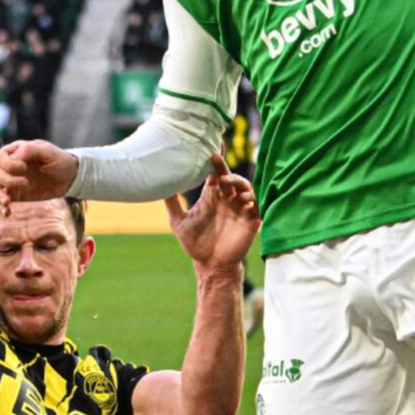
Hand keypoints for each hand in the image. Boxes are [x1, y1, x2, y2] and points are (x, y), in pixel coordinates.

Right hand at [0, 139, 78, 205]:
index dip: (9, 164)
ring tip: (7, 202)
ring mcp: (11, 180)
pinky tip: (7, 213)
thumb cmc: (59, 160)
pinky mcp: (15, 195)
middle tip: (25, 183)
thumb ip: (30, 150)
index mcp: (16, 151)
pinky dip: (1, 207)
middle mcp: (10, 165)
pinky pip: (1, 201)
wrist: (69, 178)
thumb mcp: (48, 152)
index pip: (0, 157)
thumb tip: (13, 157)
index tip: (24, 168)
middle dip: (6, 179)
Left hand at [164, 156, 258, 271]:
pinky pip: (256, 205)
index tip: (210, 149)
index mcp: (211, 196)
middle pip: (229, 177)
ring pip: (245, 187)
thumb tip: (157, 184)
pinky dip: (253, 198)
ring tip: (227, 182)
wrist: (210, 265)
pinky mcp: (250, 220)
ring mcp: (239, 209)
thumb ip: (172, 203)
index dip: (214, 161)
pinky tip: (245, 197)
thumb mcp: (179, 221)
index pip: (214, 174)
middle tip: (215, 160)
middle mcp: (227, 199)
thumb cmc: (195, 243)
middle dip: (224, 168)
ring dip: (238, 181)